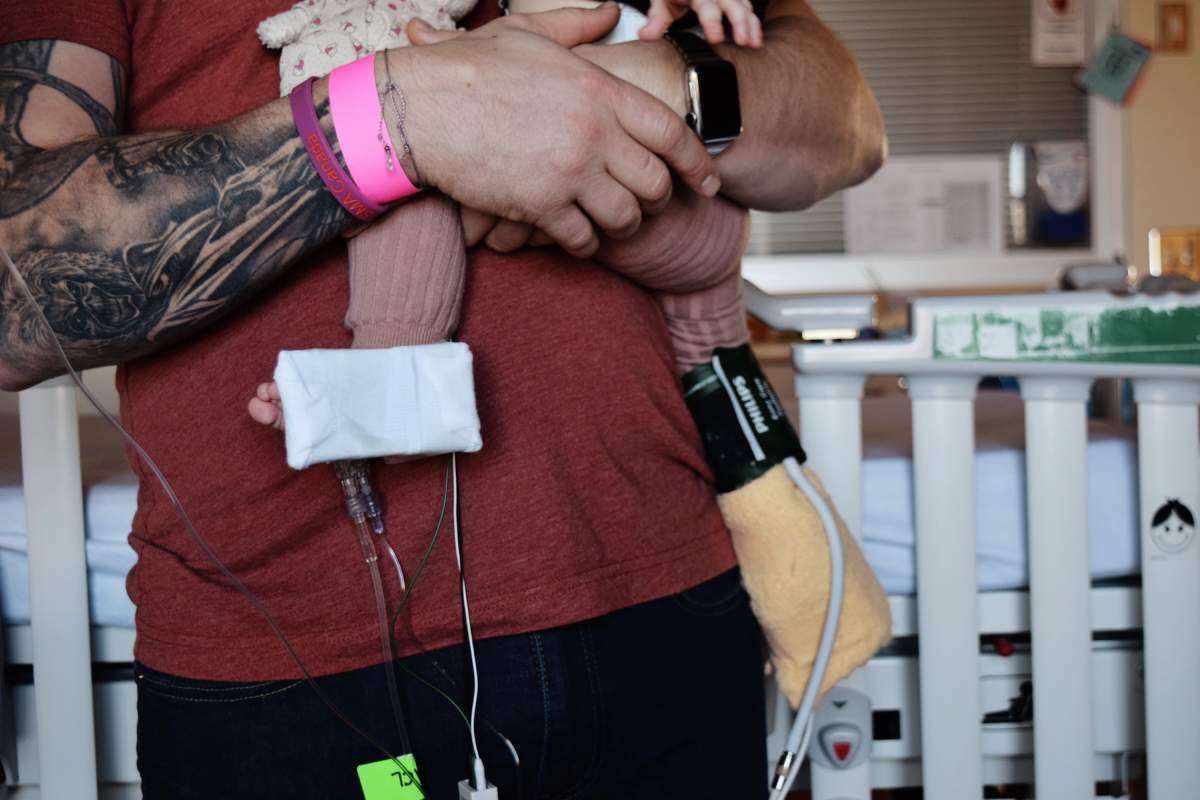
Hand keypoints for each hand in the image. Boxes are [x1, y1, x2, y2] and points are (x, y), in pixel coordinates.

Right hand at [396, 6, 719, 258]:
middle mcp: (593, 133)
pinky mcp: (541, 206)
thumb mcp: (528, 34)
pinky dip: (584, 243)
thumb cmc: (470, 69)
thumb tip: (607, 10)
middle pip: (655, 182)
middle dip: (656, 199)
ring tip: (611, 221)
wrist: (420, 108)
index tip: (708, 182)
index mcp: (598, 90)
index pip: (671, 131)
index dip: (697, 162)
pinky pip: (583, 238)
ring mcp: (569, 172)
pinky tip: (577, 237)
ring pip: (625, 216)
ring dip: (622, 224)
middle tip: (646, 203)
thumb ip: (576, 25)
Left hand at [640, 0, 762, 46]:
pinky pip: (748, 9)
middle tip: (743, 41)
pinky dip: (753, 24)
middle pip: (731, 3)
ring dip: (750, 24)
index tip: (716, 38)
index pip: (706, 4)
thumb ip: (656, 19)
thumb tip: (646, 35)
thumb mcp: (662, 2)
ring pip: (743, 5)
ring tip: (753, 44)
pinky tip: (756, 40)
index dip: (712, 21)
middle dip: (739, 22)